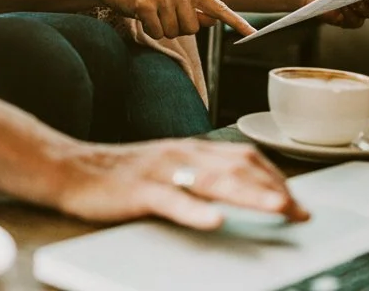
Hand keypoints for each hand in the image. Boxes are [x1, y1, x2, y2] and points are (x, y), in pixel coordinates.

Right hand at [55, 139, 308, 228]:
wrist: (69, 168)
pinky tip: (215, 220)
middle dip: (274, 188)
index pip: (245, 157)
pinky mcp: (139, 191)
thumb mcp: (168, 168)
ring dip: (250, 195)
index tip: (298, 201)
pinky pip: (172, 201)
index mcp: (191, 149)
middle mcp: (182, 154)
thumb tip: (241, 192)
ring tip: (277, 209)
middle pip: (238, 166)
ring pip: (213, 180)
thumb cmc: (120, 175)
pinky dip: (196, 211)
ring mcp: (161, 171)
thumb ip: (201, 176)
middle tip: (299, 212)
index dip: (276, 177)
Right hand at [104, 0, 253, 38]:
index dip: (236, 22)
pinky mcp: (147, 5)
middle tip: (162, 15)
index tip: (252, 33)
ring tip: (151, 13)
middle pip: (192, 29)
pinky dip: (148, 30)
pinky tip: (141, 16)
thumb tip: (213, 20)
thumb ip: (193, 8)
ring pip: (174, 32)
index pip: (218, 6)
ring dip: (161, 29)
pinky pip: (156, 32)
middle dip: (177, 28)